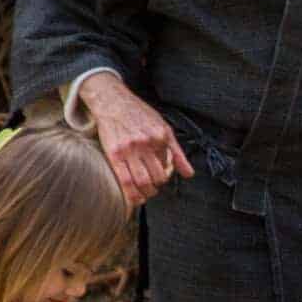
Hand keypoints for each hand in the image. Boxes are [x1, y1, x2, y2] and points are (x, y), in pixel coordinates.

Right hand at [79, 73, 193, 207]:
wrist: (113, 102)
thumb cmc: (140, 115)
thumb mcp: (164, 129)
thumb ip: (177, 152)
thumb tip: (189, 174)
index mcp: (160, 138)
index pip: (168, 168)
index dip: (166, 177)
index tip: (161, 178)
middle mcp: (145, 144)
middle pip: (156, 178)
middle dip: (156, 188)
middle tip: (153, 188)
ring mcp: (128, 149)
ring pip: (141, 182)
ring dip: (145, 194)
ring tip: (145, 194)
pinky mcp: (113, 154)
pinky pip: (124, 180)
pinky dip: (130, 195)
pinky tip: (134, 200)